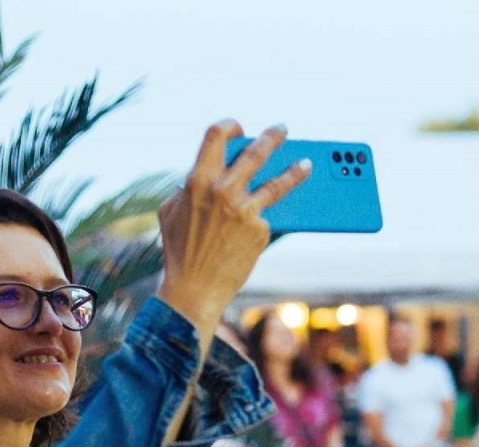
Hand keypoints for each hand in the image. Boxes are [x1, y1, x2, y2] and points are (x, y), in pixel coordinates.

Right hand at [157, 121, 310, 342]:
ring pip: (277, 184)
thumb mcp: (170, 213)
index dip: (230, 126)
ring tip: (308, 164)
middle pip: (255, 153)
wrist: (195, 288)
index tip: (240, 127)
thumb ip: (186, 190)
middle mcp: (223, 191)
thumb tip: (201, 177)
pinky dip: (262, 221)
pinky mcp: (260, 230)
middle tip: (283, 130)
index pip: (215, 136)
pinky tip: (258, 232)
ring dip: (295, 170)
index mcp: (197, 180)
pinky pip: (264, 218)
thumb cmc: (180, 251)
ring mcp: (244, 210)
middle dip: (271, 137)